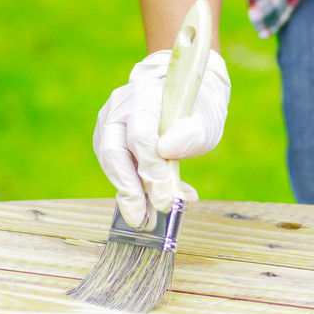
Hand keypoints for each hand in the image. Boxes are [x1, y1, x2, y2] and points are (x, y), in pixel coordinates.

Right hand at [94, 49, 230, 226]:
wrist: (185, 97)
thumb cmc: (196, 109)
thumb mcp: (206, 120)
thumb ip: (191, 134)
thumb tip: (166, 150)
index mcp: (145, 95)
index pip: (141, 136)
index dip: (151, 169)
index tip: (164, 198)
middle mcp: (120, 106)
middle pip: (113, 150)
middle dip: (128, 188)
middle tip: (141, 218)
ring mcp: (110, 122)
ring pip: (109, 160)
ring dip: (127, 191)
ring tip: (145, 216)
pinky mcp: (108, 138)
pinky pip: (114, 165)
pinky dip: (129, 187)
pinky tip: (147, 202)